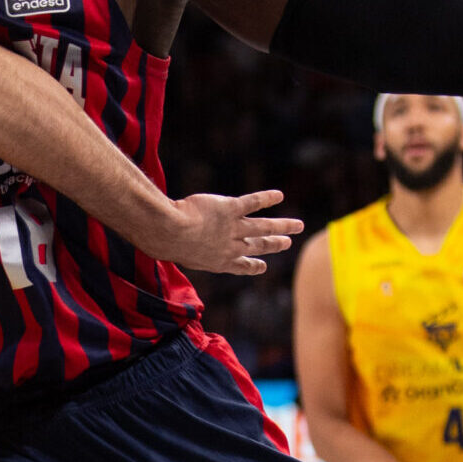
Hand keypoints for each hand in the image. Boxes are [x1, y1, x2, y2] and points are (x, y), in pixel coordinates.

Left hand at [167, 189, 302, 274]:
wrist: (171, 232)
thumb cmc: (166, 243)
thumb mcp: (176, 252)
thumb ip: (182, 249)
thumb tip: (165, 246)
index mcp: (218, 262)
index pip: (240, 266)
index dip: (253, 266)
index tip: (262, 266)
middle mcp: (230, 248)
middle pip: (258, 246)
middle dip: (274, 244)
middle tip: (287, 243)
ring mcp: (232, 228)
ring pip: (263, 227)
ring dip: (282, 226)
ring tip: (297, 225)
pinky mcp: (230, 209)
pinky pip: (253, 203)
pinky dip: (266, 198)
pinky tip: (279, 195)